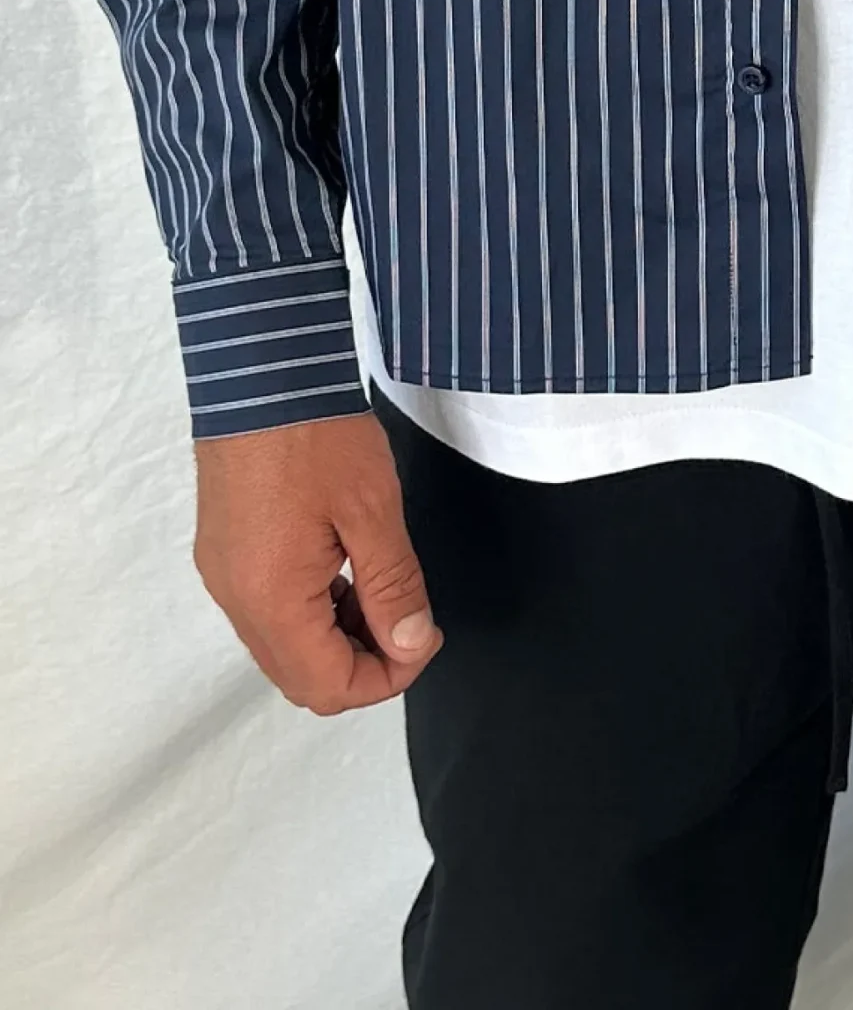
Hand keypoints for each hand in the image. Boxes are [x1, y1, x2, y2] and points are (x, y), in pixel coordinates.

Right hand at [194, 411, 442, 713]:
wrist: (260, 369)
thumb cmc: (317, 433)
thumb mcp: (373, 510)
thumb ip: (393, 586)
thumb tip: (410, 643)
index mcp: (270, 600)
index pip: (328, 686)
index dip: (388, 677)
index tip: (425, 634)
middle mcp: (236, 599)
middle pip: (301, 676)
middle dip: (363, 662)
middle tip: (409, 618)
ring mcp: (224, 575)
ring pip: (283, 644)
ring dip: (337, 636)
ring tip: (381, 589)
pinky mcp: (224, 549)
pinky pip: (267, 608)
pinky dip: (310, 608)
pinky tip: (345, 569)